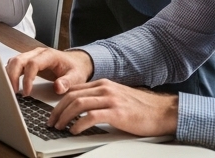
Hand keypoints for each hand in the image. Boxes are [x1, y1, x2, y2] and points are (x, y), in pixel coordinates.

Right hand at [6, 48, 93, 95]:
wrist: (76, 62)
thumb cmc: (75, 69)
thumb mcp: (77, 76)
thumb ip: (67, 82)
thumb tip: (58, 88)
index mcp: (49, 55)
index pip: (32, 64)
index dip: (27, 79)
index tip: (27, 92)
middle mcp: (37, 53)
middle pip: (18, 60)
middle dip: (12, 76)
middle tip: (13, 92)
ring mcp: (31, 56)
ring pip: (13, 61)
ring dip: (9, 75)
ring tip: (11, 90)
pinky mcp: (28, 61)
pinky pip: (15, 65)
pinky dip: (10, 74)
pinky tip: (12, 85)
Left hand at [47, 79, 178, 135]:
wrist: (163, 112)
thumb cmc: (142, 109)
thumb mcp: (117, 98)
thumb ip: (101, 99)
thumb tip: (81, 109)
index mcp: (103, 84)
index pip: (74, 89)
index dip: (59, 102)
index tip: (53, 113)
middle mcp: (105, 88)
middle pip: (72, 96)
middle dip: (57, 110)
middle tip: (51, 122)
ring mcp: (111, 99)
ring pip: (78, 104)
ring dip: (64, 117)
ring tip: (59, 127)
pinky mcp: (117, 112)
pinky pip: (91, 116)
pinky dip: (79, 124)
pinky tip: (74, 130)